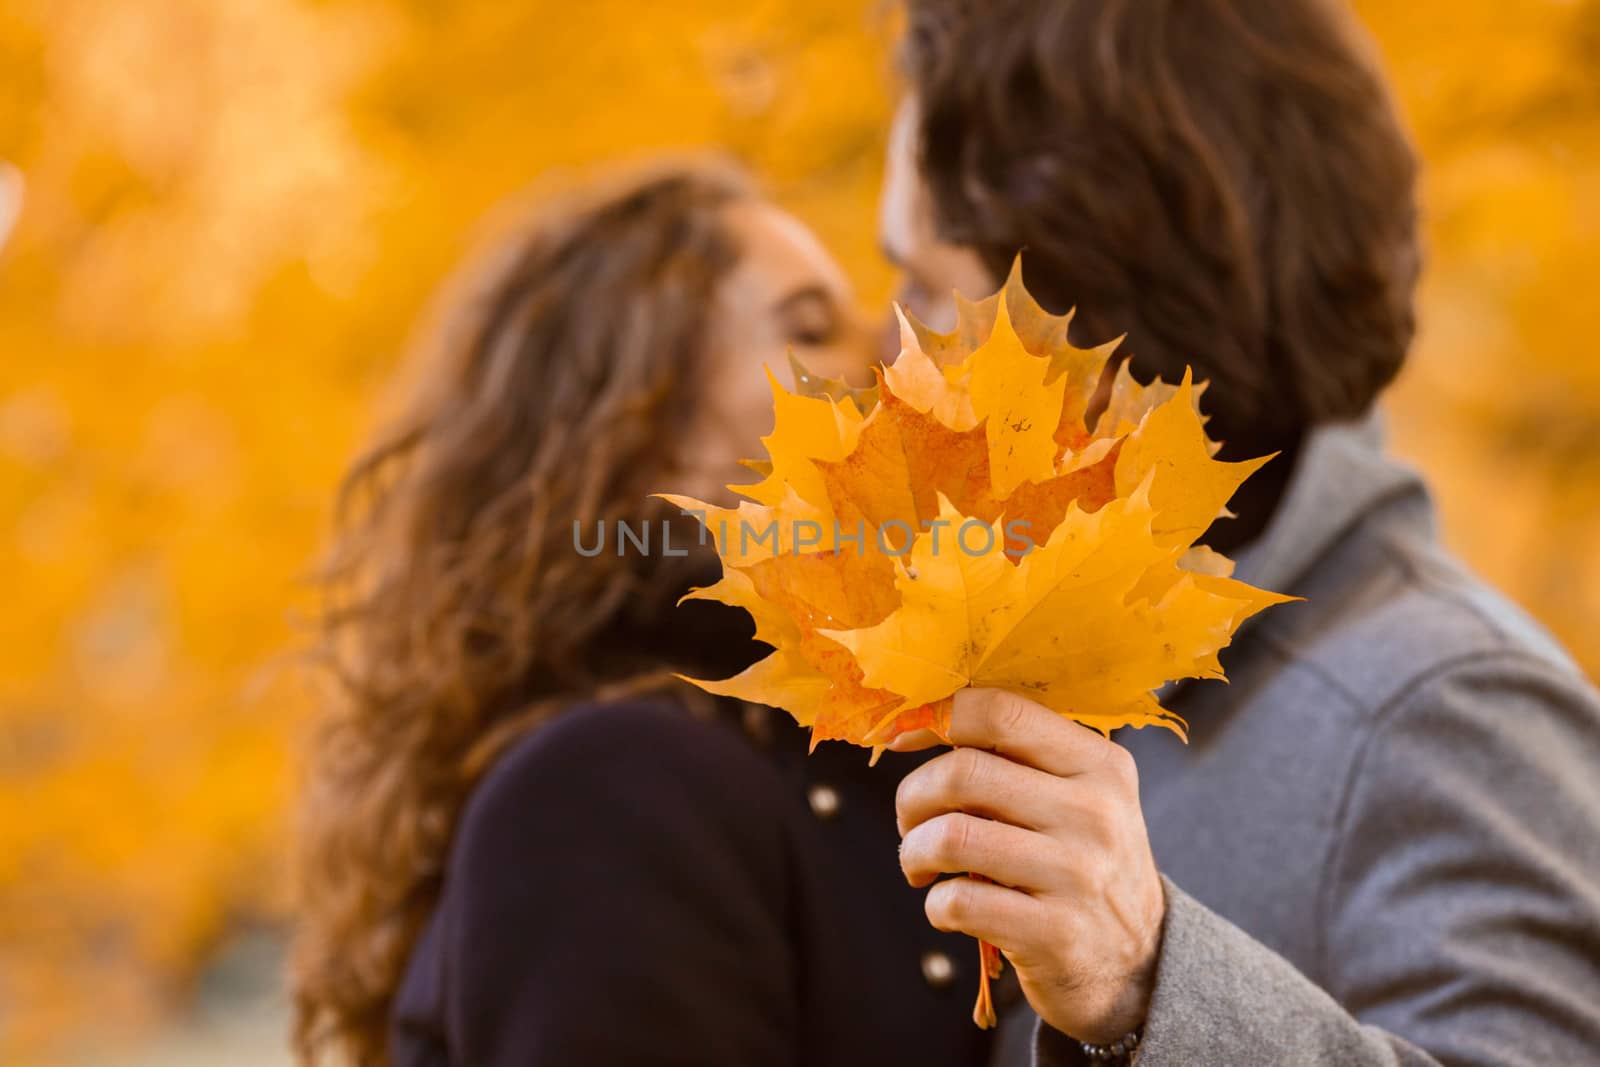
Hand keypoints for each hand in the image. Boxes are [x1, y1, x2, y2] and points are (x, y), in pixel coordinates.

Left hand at [891, 688, 1165, 1042]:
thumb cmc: (1081, 861)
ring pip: (950, 836)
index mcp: (1099, 763)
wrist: (1135, 959)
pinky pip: (958, 902)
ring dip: (913, 851)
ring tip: (920, 864)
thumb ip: (1018, 756)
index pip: (1000, 711)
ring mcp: (1078, 875)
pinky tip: (949, 906)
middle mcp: (1094, 812)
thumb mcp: (1078, 796)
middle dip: (912, 796)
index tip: (904, 738)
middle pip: (962, 772)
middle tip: (910, 820)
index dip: (935, 717)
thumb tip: (917, 721)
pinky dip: (935, 904)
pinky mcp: (1055, 933)